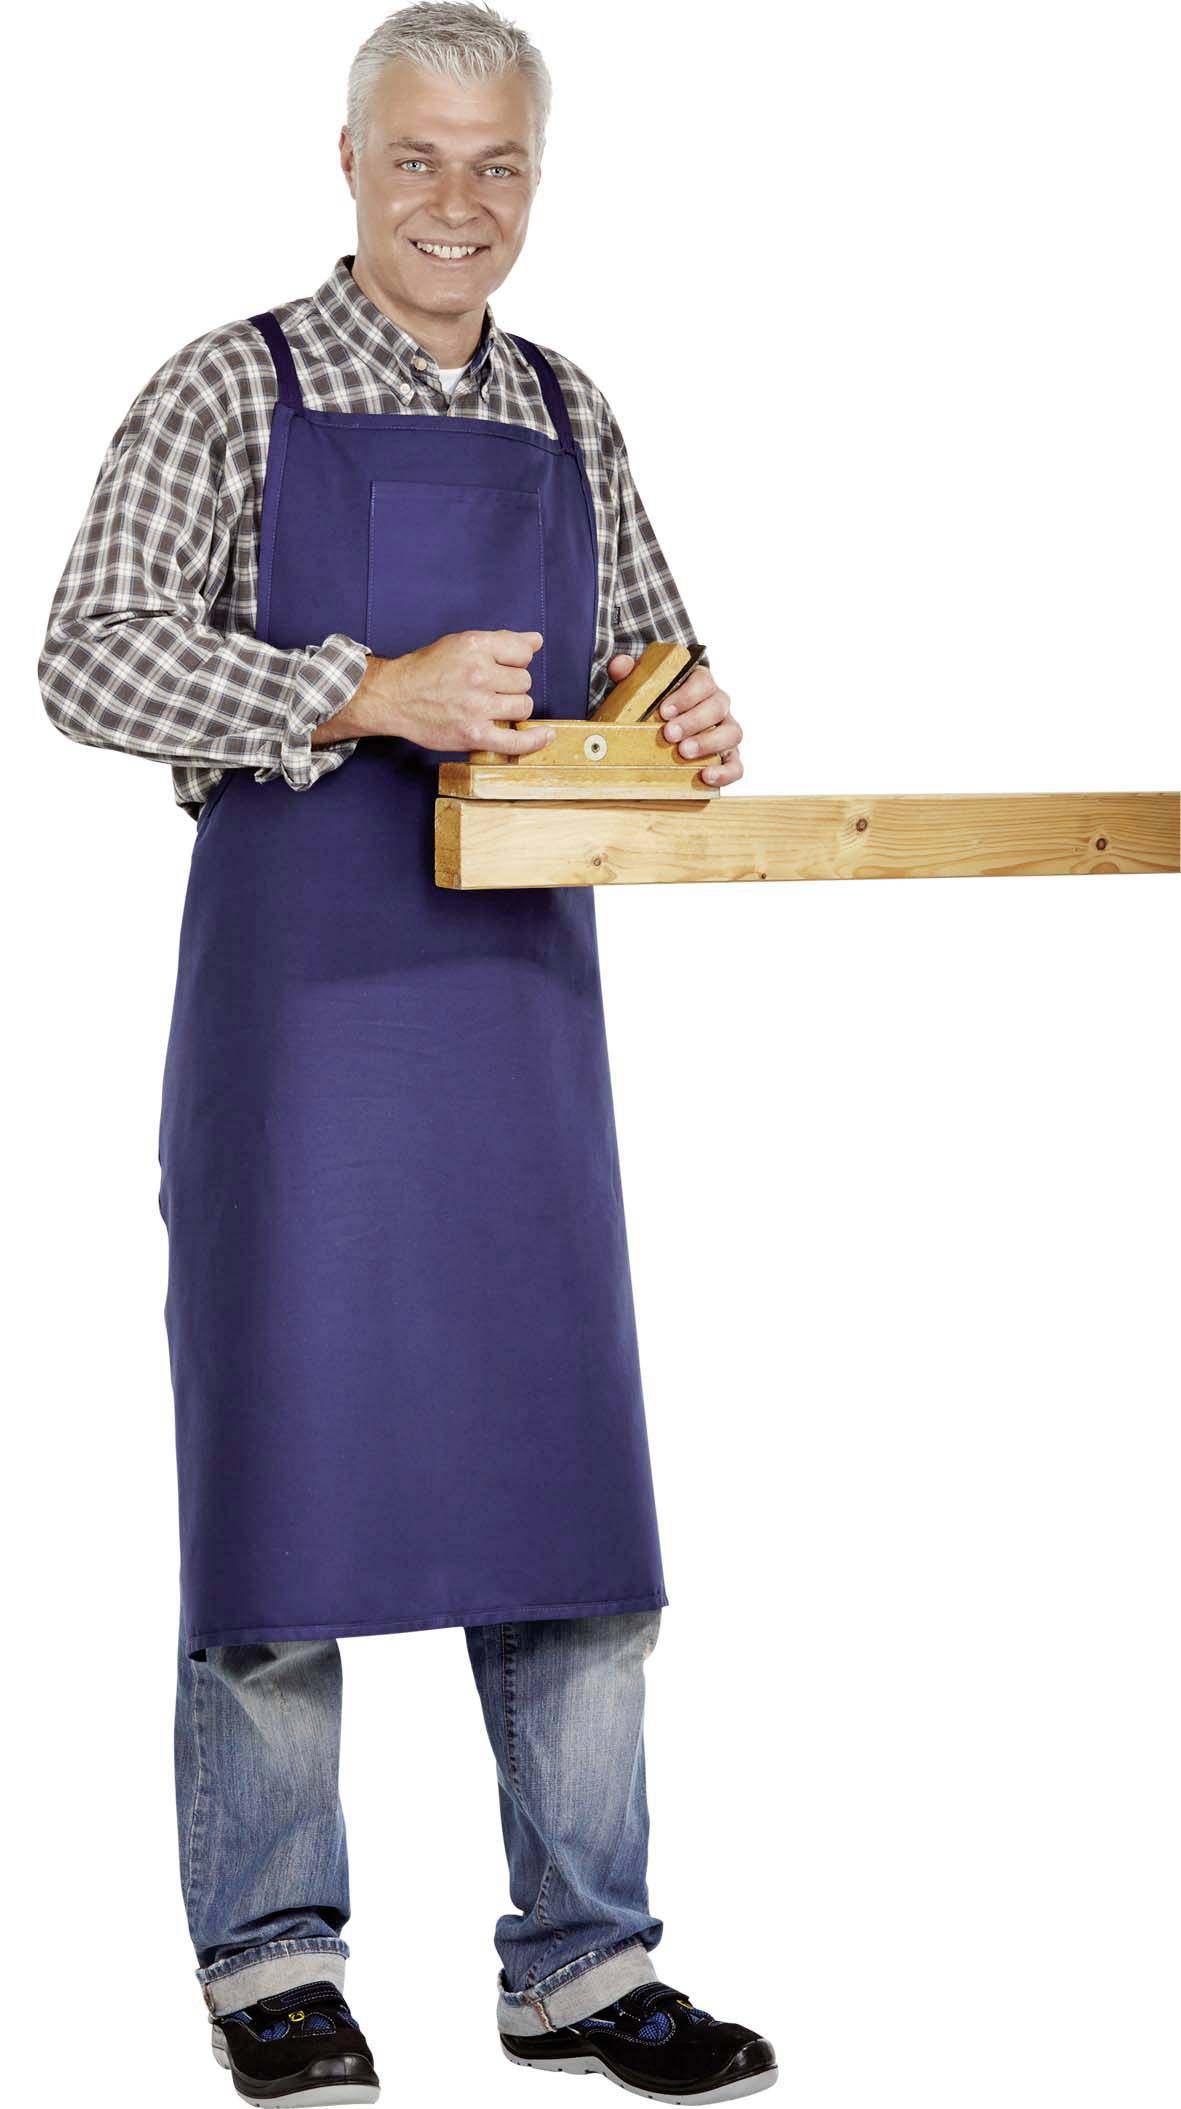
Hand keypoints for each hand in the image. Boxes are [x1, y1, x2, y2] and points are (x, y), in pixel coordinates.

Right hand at [325, 630, 554, 754]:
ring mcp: (476, 706)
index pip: (523, 653)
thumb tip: (536, 640)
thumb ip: (501, 642)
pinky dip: (534, 740)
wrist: (395, 697)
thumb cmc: (426, 670)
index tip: (503, 668)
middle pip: (524, 682)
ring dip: (514, 708)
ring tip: (493, 707)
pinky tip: (545, 735)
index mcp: (476, 647)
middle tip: (489, 690)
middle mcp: (478, 674)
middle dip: (511, 686)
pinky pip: (516, 740)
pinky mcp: (473, 734)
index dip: (516, 662)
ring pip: (523, 706)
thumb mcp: (461, 643)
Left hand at [605, 652, 743, 786]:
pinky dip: (725, 772)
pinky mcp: (729, 757)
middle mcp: (718, 705)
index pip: (703, 682)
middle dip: (693, 721)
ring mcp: (726, 731)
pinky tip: (706, 777)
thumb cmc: (655, 703)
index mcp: (701, 683)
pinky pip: (736, 765)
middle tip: (669, 734)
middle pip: (717, 707)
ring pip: (732, 732)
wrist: (663, 726)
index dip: (686, 696)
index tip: (664, 710)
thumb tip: (618, 665)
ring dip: (708, 743)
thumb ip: (630, 671)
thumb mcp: (640, 685)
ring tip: (684, 752)